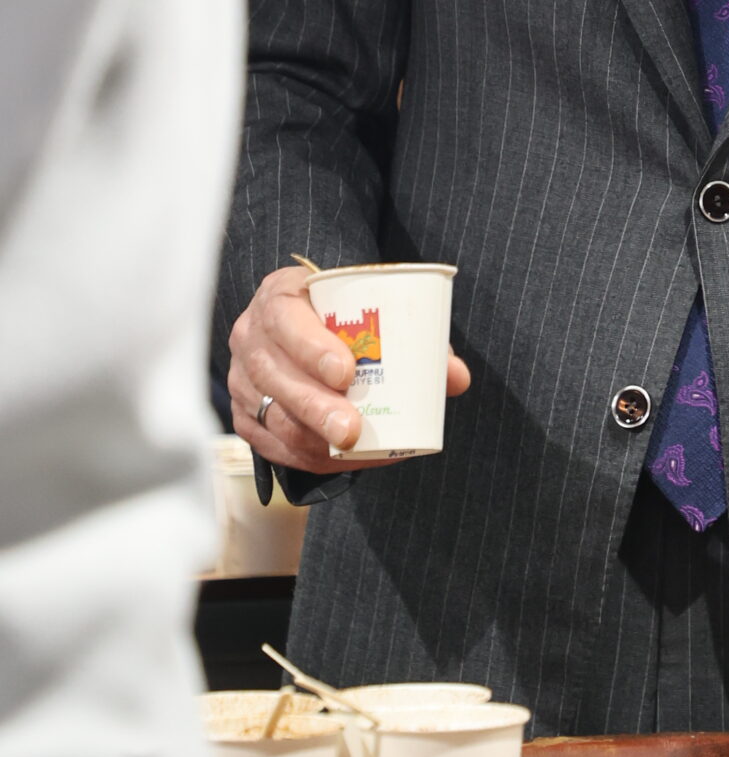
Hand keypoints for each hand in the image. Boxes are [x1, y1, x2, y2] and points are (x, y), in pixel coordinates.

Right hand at [229, 265, 471, 474]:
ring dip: (311, 437)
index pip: (285, 319)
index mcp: (279, 297)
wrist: (300, 323)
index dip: (312, 348)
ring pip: (271, 414)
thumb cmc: (339, 316)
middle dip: (315, 406)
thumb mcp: (369, 310)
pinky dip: (306, 456)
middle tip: (351, 429)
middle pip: (276, 375)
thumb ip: (415, 339)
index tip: (346, 373)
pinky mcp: (244, 414)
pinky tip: (340, 460)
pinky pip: (270, 442)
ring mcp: (243, 378)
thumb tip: (456, 378)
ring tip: (350, 449)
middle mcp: (251, 336)